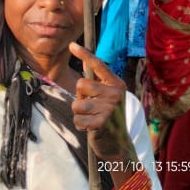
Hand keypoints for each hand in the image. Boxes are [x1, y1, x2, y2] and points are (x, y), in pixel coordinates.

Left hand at [69, 43, 134, 160]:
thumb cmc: (108, 116)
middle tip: (90, 106)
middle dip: (80, 96)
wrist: (118, 144)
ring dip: (79, 112)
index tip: (71, 45)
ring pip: (77, 103)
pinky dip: (80, 124)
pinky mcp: (102, 122)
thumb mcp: (107, 96)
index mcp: (117, 83)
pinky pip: (77, 119)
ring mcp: (110, 108)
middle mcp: (116, 93)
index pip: (98, 65)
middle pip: (81, 83)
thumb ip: (97, 81)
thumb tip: (83, 62)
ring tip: (90, 117)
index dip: (84, 54)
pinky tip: (90, 127)